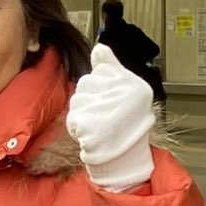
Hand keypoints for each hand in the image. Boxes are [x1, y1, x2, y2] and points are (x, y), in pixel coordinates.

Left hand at [66, 43, 154, 191]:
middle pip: (85, 83)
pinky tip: (92, 135)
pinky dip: (77, 129)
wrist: (126, 159)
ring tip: (99, 126)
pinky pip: (72, 118)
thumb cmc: (127, 124)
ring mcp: (105, 108)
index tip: (112, 102)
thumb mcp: (127, 89)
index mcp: (133, 83)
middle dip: (89, 100)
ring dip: (82, 114)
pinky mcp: (89, 124)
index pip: (100, 71)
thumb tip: (99, 46)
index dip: (101, 88)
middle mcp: (122, 93)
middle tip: (105, 116)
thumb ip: (111, 66)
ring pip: (77, 100)